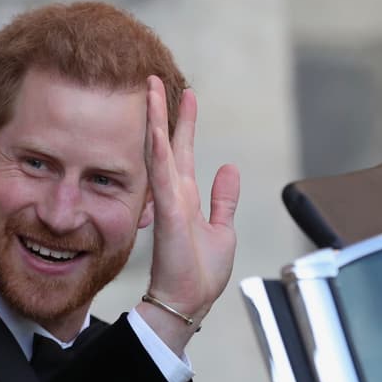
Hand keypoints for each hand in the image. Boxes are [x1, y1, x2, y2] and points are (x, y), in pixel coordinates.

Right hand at [141, 75, 240, 347]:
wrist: (187, 302)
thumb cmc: (201, 274)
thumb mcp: (222, 230)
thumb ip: (224, 199)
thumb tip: (229, 169)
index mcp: (186, 198)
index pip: (183, 152)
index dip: (184, 123)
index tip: (185, 95)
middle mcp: (174, 195)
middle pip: (168, 143)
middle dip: (165, 111)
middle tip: (157, 79)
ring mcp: (169, 202)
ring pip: (160, 151)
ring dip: (156, 120)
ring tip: (153, 90)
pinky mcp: (169, 214)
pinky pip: (162, 175)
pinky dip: (159, 150)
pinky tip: (156, 128)